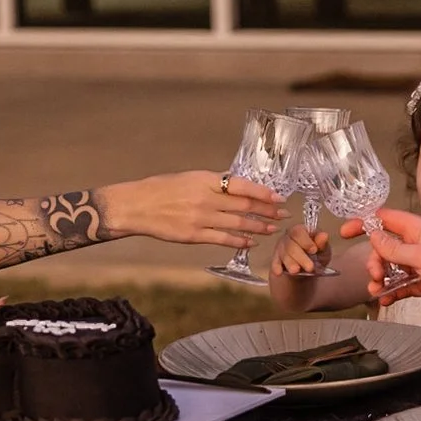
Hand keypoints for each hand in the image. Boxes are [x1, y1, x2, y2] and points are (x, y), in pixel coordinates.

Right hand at [103, 171, 285, 249]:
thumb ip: (213, 183)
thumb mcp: (189, 178)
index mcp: (205, 180)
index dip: (264, 193)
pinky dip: (240, 241)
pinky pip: (223, 239)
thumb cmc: (162, 189)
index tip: (279, 197)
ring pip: (238, 224)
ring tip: (272, 228)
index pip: (243, 186)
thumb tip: (237, 188)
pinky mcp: (194, 235)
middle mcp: (206, 199)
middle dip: (268, 211)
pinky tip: (251, 241)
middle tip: (283, 214)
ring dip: (259, 227)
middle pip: (245, 206)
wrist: (137, 206)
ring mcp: (200, 218)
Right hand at [272, 224, 329, 277]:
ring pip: (283, 254)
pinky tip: (279, 272)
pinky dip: (276, 267)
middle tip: (310, 267)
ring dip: (290, 263)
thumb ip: (323, 244)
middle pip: (291, 244)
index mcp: (300, 231)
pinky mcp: (276, 259)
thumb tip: (324, 235)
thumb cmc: (316, 255)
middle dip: (301, 257)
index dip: (306, 241)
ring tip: (296, 271)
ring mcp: (281, 248)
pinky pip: (275, 262)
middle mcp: (288, 237)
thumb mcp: (323, 250)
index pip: (299, 232)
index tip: (314, 250)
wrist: (306, 269)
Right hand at [347, 209, 420, 329]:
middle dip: (374, 260)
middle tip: (375, 274)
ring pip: (391, 266)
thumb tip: (373, 236)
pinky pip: (401, 284)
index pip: (386, 219)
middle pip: (385, 246)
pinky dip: (391, 291)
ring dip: (380, 277)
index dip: (365, 222)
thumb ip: (394, 248)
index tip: (346, 231)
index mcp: (420, 230)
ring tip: (377, 290)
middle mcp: (420, 244)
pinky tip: (384, 300)